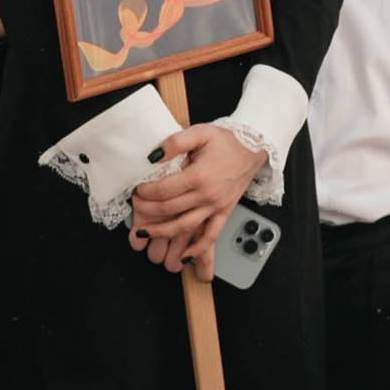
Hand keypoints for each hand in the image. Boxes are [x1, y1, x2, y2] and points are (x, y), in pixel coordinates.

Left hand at [131, 120, 262, 271]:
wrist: (253, 148)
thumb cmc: (227, 140)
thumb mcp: (200, 132)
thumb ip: (175, 142)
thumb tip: (152, 156)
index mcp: (199, 175)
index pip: (164, 190)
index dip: (146, 192)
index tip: (137, 190)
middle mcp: (207, 195)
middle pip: (170, 209)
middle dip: (148, 210)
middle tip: (136, 207)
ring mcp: (216, 206)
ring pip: (185, 226)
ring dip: (163, 233)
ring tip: (145, 234)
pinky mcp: (224, 212)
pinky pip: (211, 236)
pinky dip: (198, 249)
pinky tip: (185, 256)